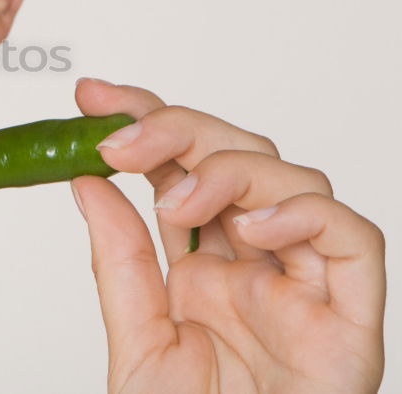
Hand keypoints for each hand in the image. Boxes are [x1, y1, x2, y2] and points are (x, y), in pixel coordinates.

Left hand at [71, 78, 385, 392]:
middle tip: (120, 138)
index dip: (145, 118)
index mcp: (202, 261)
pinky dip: (305, 215)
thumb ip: (119, 260)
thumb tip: (84, 181)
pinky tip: (253, 228)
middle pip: (237, 156)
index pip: (181, 164)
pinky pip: (354, 239)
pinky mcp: (352, 316)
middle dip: (178, 130)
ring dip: (231, 171)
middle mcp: (256, 261)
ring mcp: (306, 283)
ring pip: (294, 179)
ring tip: (178, 204)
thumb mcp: (136, 340)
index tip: (92, 96)